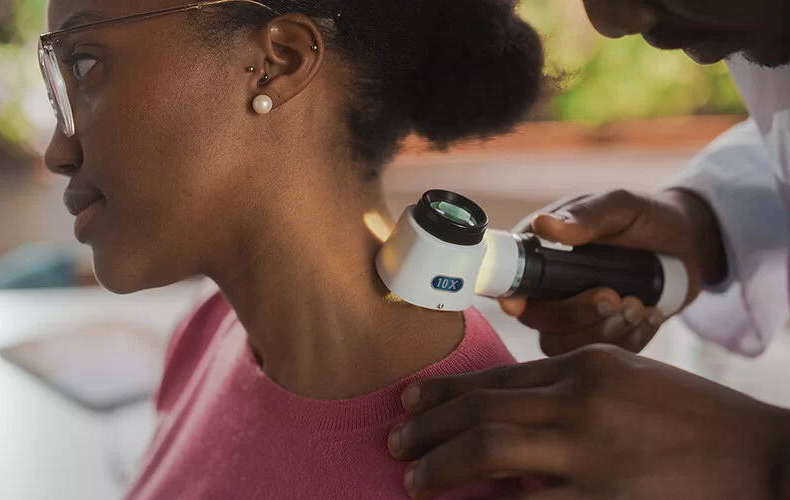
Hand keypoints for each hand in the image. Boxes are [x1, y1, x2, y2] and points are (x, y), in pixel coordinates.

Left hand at [388, 345, 789, 499]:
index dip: (444, 392)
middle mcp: (580, 402)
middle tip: (396, 443)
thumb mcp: (625, 380)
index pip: (495, 378)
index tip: (410, 403)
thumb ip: (566, 389)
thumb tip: (507, 414)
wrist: (760, 458)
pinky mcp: (600, 499)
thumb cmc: (690, 416)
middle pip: (482, 411)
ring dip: (442, 466)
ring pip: (491, 452)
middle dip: (429, 429)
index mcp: (585, 366)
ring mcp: (590, 452)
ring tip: (413, 480)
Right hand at [499, 189, 725, 354]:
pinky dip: (630, 340)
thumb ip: (586, 216)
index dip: (508, 297)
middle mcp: (551, 290)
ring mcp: (575, 317)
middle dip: (575, 314)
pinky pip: (601, 355)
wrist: (690, 244)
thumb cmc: (648, 217)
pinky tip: (651, 315)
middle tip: (614, 295)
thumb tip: (544, 225)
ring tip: (639, 305)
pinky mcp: (601, 336)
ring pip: (565, 346)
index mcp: (542, 253)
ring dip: (604, 331)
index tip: (519, 306)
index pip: (509, 281)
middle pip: (538, 320)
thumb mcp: (620, 207)